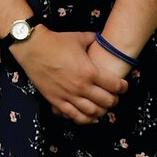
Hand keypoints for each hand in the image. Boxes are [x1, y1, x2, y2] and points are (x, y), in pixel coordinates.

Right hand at [12, 28, 128, 124]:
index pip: (115, 86)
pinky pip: (74, 116)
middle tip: (114, 97)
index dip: (123, 87)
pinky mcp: (57, 101)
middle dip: (114, 100)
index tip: (123, 86)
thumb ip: (94, 40)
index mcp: (90, 71)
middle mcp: (82, 87)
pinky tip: (89, 117)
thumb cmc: (56, 41)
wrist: (33, 47)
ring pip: (92, 112)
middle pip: (107, 101)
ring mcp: (69, 96)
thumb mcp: (79, 38)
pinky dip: (85, 119)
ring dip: (101, 111)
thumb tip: (102, 39)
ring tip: (102, 107)